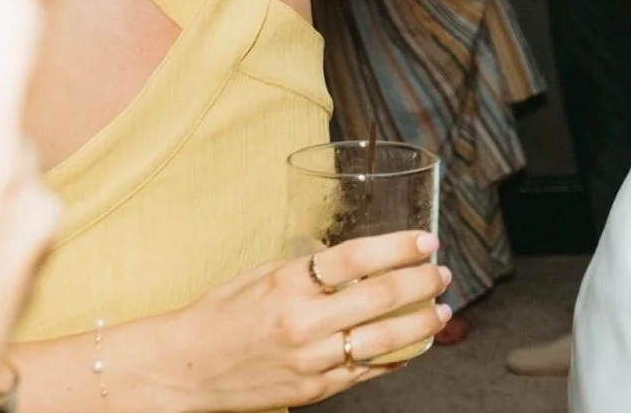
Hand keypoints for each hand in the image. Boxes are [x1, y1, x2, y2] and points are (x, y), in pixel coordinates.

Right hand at [163, 231, 450, 410]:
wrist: (188, 368)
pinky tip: (414, 344)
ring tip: (442, 309)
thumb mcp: (266, 273)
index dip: (398, 246)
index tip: (426, 239)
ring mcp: (311, 361)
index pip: (356, 258)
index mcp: (290, 283)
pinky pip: (366, 373)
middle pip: (379, 298)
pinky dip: (396, 357)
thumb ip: (312, 268)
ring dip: (421, 323)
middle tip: (440, 272)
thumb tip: (361, 257)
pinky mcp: (314, 390)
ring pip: (383, 341)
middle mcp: (303, 323)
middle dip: (420, 283)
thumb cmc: (224, 312)